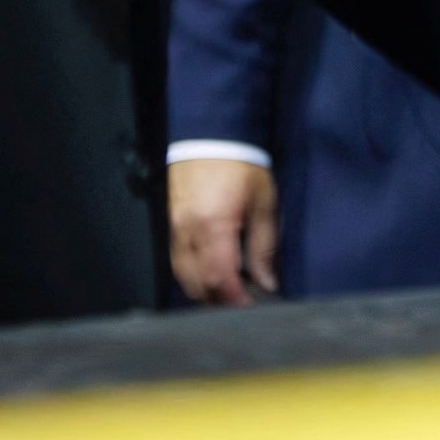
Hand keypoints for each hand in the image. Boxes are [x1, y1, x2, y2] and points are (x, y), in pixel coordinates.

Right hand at [167, 158, 278, 306]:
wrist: (213, 132)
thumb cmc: (242, 163)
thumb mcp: (263, 202)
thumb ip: (264, 245)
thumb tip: (267, 281)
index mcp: (214, 226)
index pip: (220, 280)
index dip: (236, 300)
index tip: (253, 307)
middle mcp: (189, 231)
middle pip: (198, 285)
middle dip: (220, 301)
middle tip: (244, 302)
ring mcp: (176, 227)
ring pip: (183, 276)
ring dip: (205, 289)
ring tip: (229, 289)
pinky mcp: (172, 222)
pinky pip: (177, 259)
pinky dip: (193, 273)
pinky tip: (212, 270)